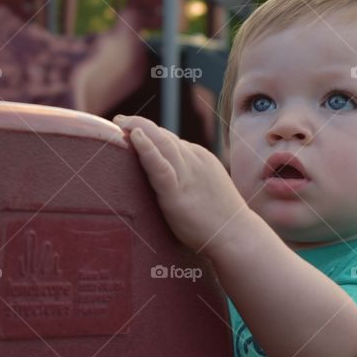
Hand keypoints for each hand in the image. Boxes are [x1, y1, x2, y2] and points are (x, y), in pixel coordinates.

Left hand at [113, 114, 249, 251]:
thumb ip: (188, 175)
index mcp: (199, 157)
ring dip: (139, 128)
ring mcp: (186, 174)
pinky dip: (146, 149)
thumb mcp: (206, 185)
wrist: (237, 236)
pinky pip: (160, 166)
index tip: (131, 129)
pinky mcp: (177, 193)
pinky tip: (134, 136)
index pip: (170, 139)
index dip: (150, 132)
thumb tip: (166, 175)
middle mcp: (193, 159)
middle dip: (140, 123)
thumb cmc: (220, 218)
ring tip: (119, 122)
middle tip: (119, 120)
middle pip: (163, 135)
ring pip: (161, 142)